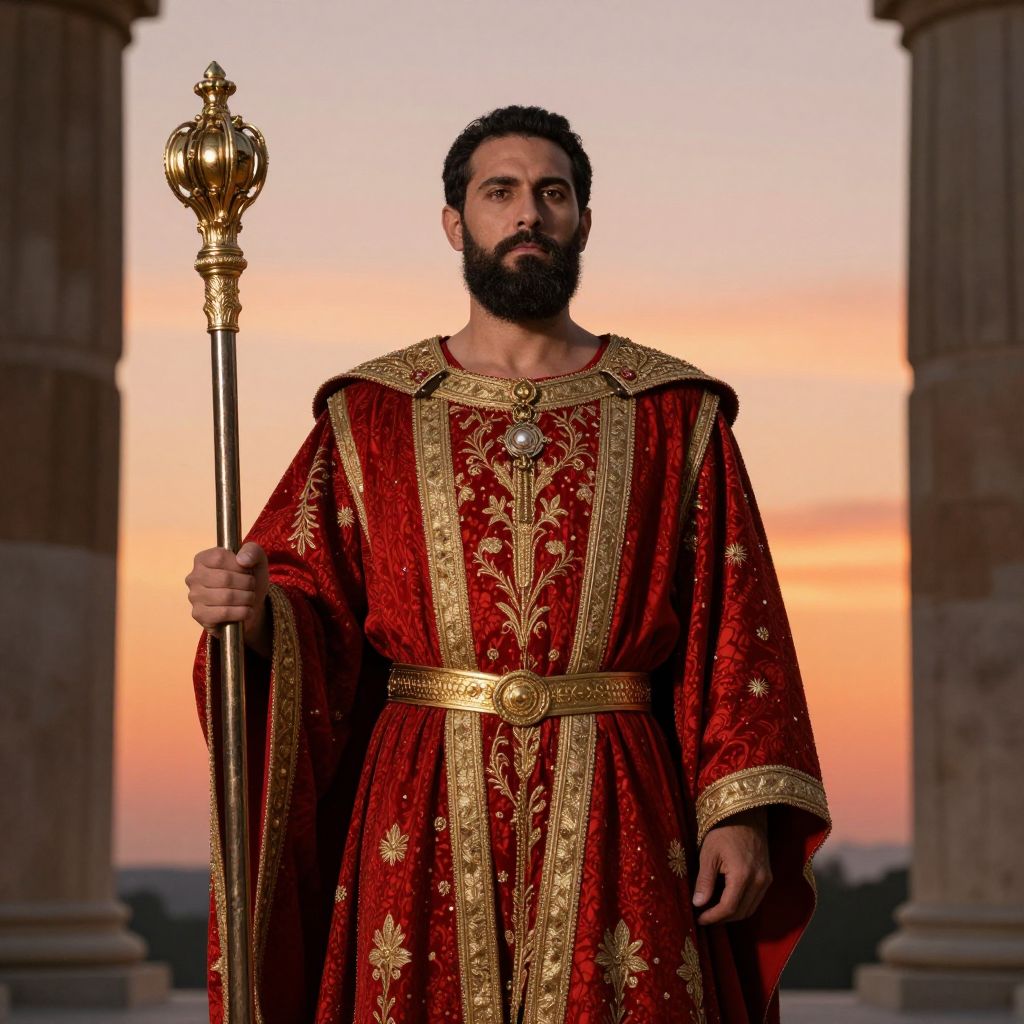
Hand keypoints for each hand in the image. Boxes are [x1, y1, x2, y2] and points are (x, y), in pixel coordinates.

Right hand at [185, 542, 269, 654]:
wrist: (250, 604)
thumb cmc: (248, 579)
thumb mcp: (256, 560)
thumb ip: (252, 551)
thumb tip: (242, 560)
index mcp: (203, 559)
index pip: (219, 558)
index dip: (240, 566)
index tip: (247, 571)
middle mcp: (194, 577)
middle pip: (225, 578)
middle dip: (247, 584)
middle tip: (252, 587)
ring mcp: (194, 597)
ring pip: (226, 597)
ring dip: (247, 598)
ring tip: (250, 598)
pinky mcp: (199, 615)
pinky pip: (224, 613)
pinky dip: (242, 612)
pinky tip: (246, 611)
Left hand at [692, 807, 770, 924]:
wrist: (746, 814)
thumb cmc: (723, 830)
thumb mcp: (708, 853)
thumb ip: (704, 881)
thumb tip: (698, 904)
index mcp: (743, 875)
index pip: (728, 908)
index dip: (713, 917)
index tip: (698, 919)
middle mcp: (759, 881)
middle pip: (741, 912)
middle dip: (721, 919)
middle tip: (703, 917)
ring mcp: (766, 879)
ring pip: (750, 909)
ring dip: (732, 914)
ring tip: (713, 911)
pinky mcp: (768, 876)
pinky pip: (756, 900)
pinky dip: (742, 905)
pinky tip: (727, 901)